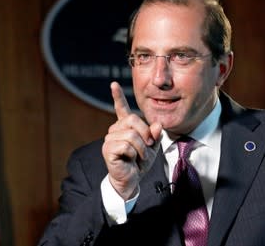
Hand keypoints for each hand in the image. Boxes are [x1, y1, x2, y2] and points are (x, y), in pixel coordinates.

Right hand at [102, 82, 161, 199]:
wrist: (132, 180)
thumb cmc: (140, 163)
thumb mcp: (153, 147)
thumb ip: (156, 135)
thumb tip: (157, 125)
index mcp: (125, 127)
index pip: (121, 108)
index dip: (117, 96)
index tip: (113, 84)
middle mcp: (115, 130)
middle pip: (133, 120)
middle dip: (145, 134)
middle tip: (147, 147)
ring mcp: (110, 139)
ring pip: (132, 135)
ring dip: (141, 149)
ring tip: (137, 157)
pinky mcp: (108, 149)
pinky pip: (127, 145)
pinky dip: (134, 154)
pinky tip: (129, 160)